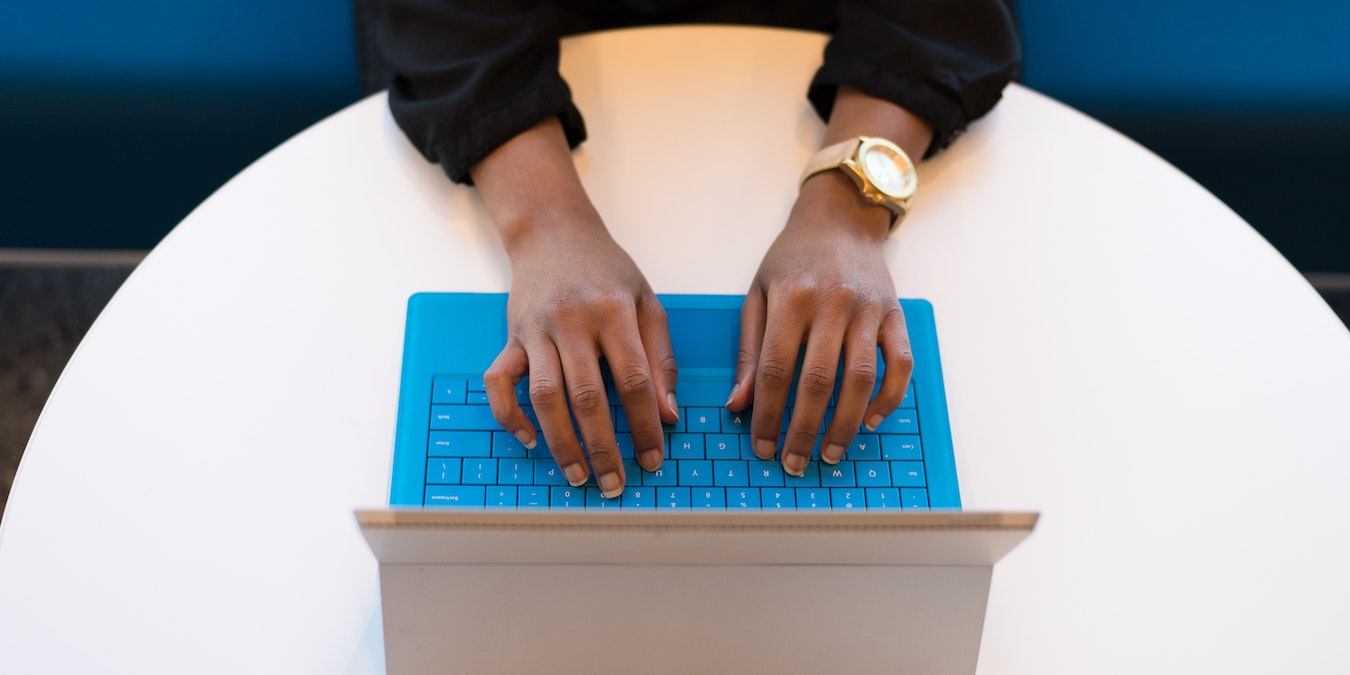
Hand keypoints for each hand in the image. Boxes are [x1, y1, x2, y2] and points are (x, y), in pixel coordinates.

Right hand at [482, 213, 678, 498]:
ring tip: (577, 476)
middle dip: (603, 447)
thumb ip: (661, 358)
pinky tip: (529, 440)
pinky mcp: (510, 336)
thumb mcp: (647, 302)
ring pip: (544, 396)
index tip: (653, 459)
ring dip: (560, 442)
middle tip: (614, 483)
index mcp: (614, 312)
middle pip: (587, 396)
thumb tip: (667, 415)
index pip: (635, 380)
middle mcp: (572, 322)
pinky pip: (499, 382)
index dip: (645, 425)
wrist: (552, 231)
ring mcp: (536, 330)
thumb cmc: (605, 270)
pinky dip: (509, 415)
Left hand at [726, 170, 913, 475]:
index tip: (762, 447)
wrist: (841, 218)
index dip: (767, 414)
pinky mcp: (895, 315)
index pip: (775, 369)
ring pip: (861, 379)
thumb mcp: (758, 293)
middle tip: (794, 462)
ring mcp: (868, 310)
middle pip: (817, 381)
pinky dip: (889, 398)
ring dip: (846, 423)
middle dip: (803, 429)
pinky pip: (899, 364)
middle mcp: (832, 304)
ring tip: (830, 453)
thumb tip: (737, 405)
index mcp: (790, 298)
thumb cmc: (793, 259)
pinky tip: (871, 421)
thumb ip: (748, 350)